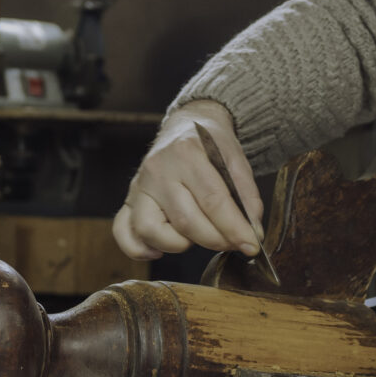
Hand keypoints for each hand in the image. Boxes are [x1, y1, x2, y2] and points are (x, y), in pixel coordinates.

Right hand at [113, 101, 266, 260]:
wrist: (183, 126)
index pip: (213, 201)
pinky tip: (160, 249)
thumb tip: (252, 230)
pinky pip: (123, 232)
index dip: (235, 229)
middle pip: (186, 220)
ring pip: (150, 230)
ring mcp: (139, 186)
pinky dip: (139, 248)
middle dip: (215, 240)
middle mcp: (158, 169)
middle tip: (233, 243)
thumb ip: (247, 194)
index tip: (251, 245)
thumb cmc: (210, 145)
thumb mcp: (235, 159)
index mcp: (187, 152)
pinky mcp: (129, 200)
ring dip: (179, 245)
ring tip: (197, 237)